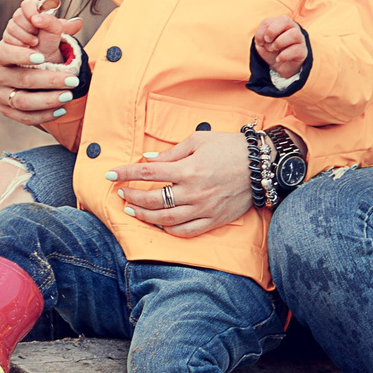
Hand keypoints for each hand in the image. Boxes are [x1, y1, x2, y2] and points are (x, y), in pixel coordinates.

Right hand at [0, 0, 83, 127]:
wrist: (28, 73)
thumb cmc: (37, 53)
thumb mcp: (43, 39)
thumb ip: (56, 28)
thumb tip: (78, 22)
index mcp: (0, 54)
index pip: (5, 53)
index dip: (21, 55)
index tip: (42, 57)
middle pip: (22, 79)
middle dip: (49, 80)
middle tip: (72, 79)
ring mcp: (0, 95)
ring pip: (23, 101)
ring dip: (48, 100)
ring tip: (69, 95)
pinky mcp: (6, 111)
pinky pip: (25, 117)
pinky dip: (44, 115)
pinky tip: (62, 110)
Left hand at [105, 129, 252, 236]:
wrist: (262, 165)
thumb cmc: (230, 147)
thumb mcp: (199, 140)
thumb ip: (171, 152)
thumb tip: (147, 158)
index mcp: (188, 169)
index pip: (148, 172)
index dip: (125, 173)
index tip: (110, 174)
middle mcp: (194, 192)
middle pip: (152, 199)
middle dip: (132, 196)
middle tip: (122, 192)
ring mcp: (203, 209)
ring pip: (165, 219)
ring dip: (144, 215)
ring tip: (132, 209)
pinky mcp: (214, 220)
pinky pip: (185, 231)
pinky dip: (168, 230)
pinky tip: (159, 224)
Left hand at [254, 16, 307, 80]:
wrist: (280, 66)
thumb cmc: (272, 50)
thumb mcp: (262, 43)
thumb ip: (260, 37)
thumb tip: (266, 38)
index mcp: (279, 23)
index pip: (269, 21)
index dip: (261, 32)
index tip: (260, 42)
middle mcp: (291, 27)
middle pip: (285, 20)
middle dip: (272, 31)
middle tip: (268, 41)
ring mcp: (299, 38)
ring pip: (294, 34)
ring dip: (279, 42)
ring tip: (274, 49)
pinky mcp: (302, 50)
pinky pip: (296, 50)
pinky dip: (284, 55)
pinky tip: (279, 59)